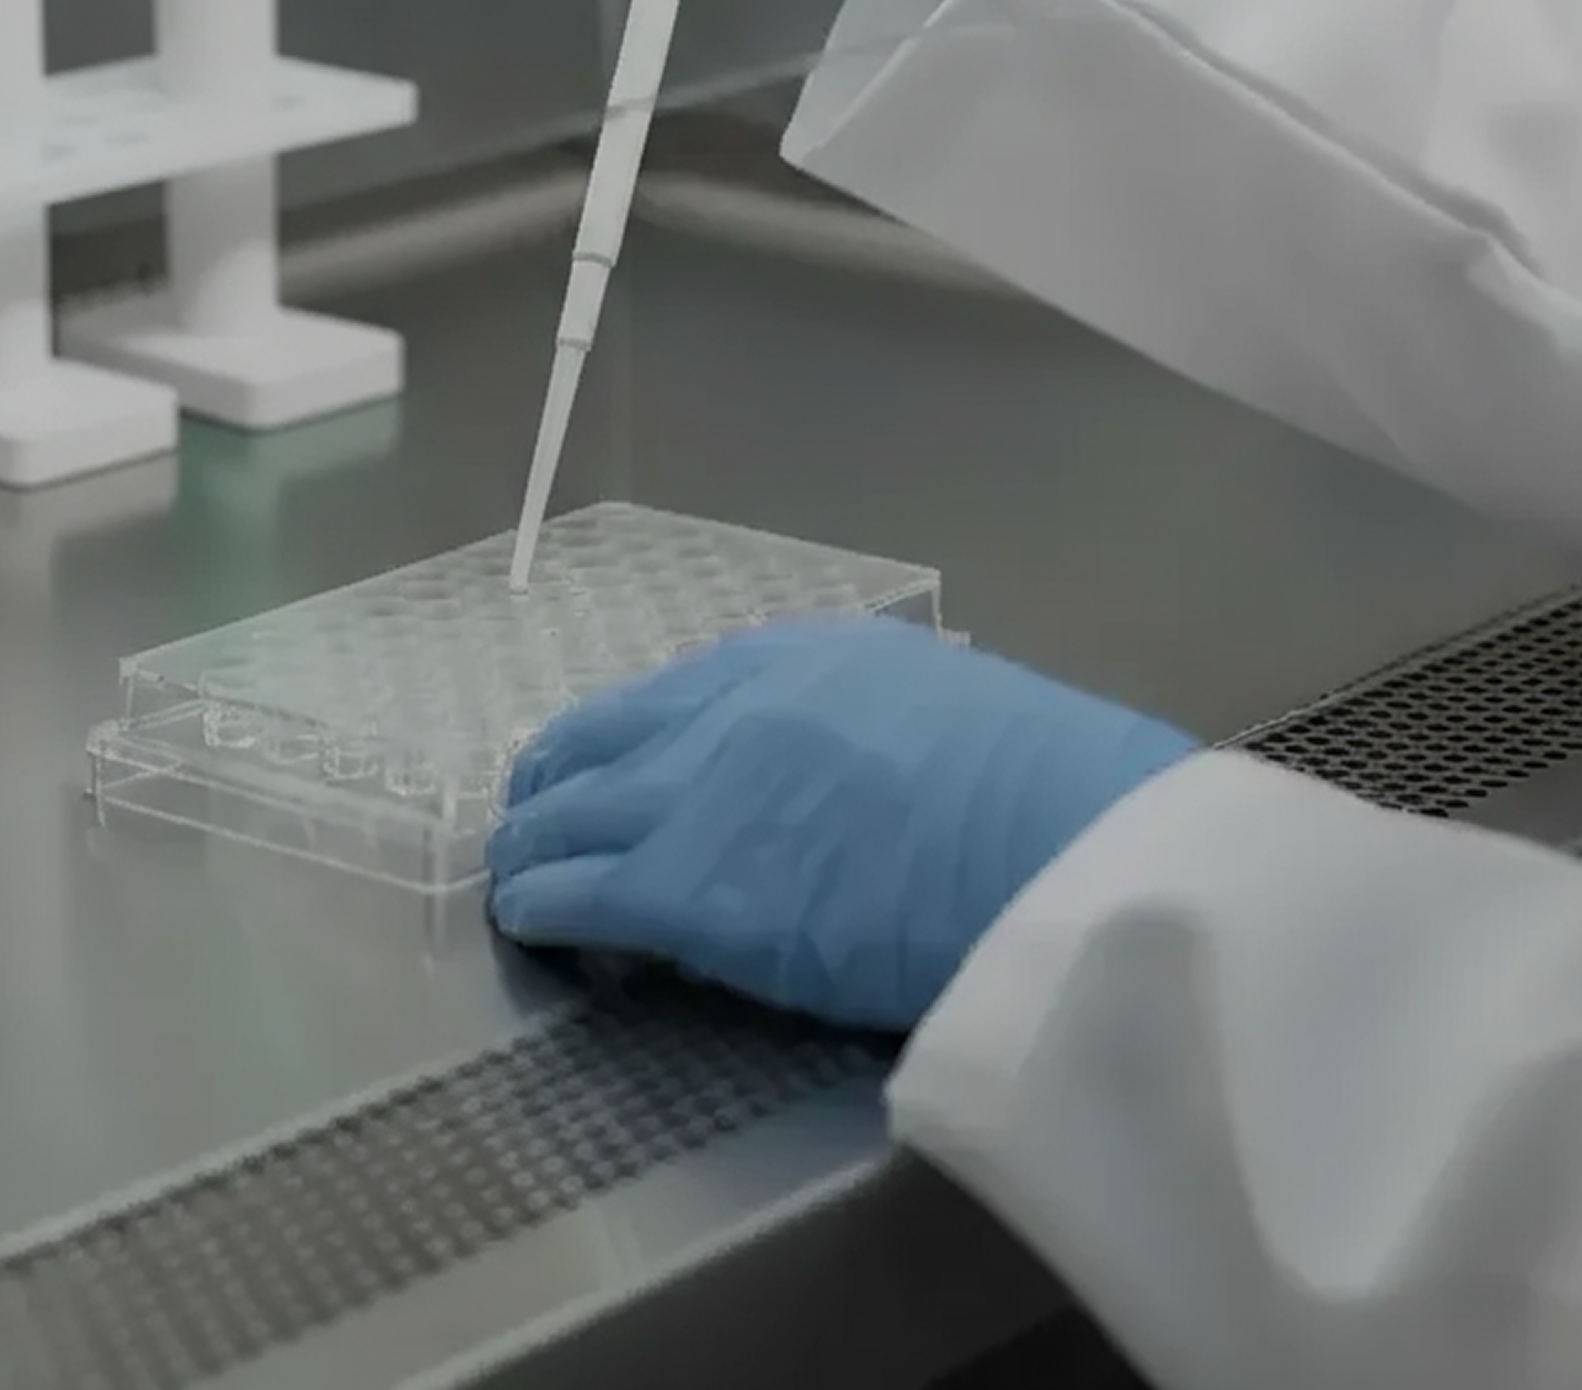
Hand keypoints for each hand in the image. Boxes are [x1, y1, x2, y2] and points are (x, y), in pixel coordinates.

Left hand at [487, 616, 1194, 1033]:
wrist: (1059, 844)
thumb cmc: (1039, 793)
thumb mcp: (931, 710)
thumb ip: (854, 733)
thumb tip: (824, 788)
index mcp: (797, 658)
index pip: (671, 694)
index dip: (627, 741)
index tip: (612, 771)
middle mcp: (725, 706)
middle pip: (596, 738)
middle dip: (556, 782)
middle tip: (539, 822)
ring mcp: (694, 793)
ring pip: (564, 811)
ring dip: (535, 844)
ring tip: (522, 878)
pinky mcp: (682, 888)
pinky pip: (574, 890)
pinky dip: (540, 904)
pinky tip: (532, 924)